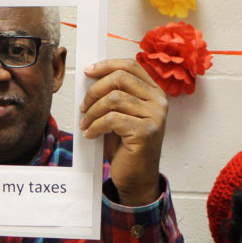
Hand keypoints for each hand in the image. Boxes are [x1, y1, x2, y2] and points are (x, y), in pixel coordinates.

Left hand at [80, 59, 167, 205]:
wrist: (136, 177)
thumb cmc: (126, 147)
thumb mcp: (120, 115)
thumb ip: (113, 96)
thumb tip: (90, 78)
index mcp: (154, 93)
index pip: (130, 66)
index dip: (106, 65)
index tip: (88, 72)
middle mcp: (158, 102)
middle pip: (120, 78)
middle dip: (95, 91)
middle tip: (83, 107)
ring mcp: (155, 116)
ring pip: (113, 99)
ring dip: (93, 112)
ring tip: (86, 124)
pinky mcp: (146, 131)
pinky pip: (111, 119)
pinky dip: (95, 126)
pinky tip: (91, 134)